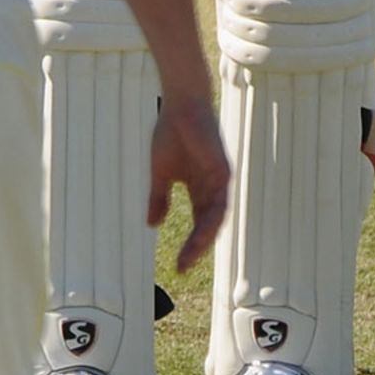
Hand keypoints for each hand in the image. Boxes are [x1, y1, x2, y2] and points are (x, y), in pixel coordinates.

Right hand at [146, 92, 230, 272]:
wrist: (180, 106)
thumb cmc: (170, 132)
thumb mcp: (160, 172)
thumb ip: (158, 198)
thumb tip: (152, 225)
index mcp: (199, 186)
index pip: (198, 222)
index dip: (189, 244)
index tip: (177, 265)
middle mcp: (212, 187)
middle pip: (208, 225)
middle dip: (196, 248)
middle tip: (182, 268)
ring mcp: (218, 181)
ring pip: (215, 219)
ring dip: (203, 240)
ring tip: (189, 257)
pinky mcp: (223, 173)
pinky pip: (218, 204)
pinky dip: (210, 222)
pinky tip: (199, 236)